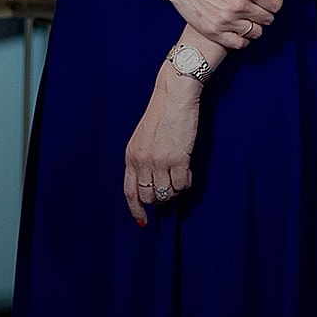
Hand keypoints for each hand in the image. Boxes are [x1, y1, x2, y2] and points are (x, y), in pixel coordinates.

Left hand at [123, 69, 201, 226]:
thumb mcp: (142, 139)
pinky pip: (182, 184)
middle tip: (170, 185)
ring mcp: (160, 161)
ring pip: (167, 193)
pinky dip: (186, 181)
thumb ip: (142, 160)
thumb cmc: (161, 115)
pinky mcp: (178, 158)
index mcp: (131, 156)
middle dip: (161, 196)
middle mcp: (142, 161)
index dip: (136, 209)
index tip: (143, 220)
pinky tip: (187, 169)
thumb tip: (150, 184)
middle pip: (150, 196)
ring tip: (179, 174)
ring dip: (175, 188)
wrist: (174, 96)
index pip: (129, 192)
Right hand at [152, 0, 285, 49]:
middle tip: (257, 7)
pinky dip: (243, 39)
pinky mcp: (214, 31)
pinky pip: (239, 44)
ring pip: (256, 32)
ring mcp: (226, 21)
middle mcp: (239, 6)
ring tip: (247, 17)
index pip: (276, 4)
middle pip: (268, 19)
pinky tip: (238, 29)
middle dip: (266, 13)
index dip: (275, 1)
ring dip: (255, 26)